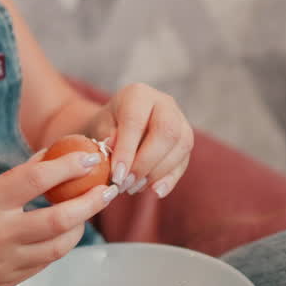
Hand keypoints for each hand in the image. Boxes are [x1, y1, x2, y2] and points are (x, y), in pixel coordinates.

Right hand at [0, 149, 119, 285]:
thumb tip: (50, 158)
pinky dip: (57, 246)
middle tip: (107, 189)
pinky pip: (43, 263)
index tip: (90, 157)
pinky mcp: (6, 284)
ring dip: (79, 228)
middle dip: (90, 203)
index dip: (68, 166)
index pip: (36, 179)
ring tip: (86, 212)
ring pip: (59, 246)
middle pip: (59, 219)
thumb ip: (12, 182)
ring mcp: (3, 265)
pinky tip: (61, 234)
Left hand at [85, 83, 193, 198]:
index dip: (127, 151)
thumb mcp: (98, 128)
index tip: (116, 176)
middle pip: (167, 132)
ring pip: (180, 146)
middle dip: (146, 163)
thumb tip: (113, 150)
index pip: (136, 121)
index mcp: (138, 94)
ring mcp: (180, 120)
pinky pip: (184, 160)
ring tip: (133, 188)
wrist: (118, 125)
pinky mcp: (186, 139)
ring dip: (157, 173)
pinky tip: (155, 191)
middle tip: (126, 184)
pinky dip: (170, 179)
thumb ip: (105, 138)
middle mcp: (164, 103)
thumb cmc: (106, 126)